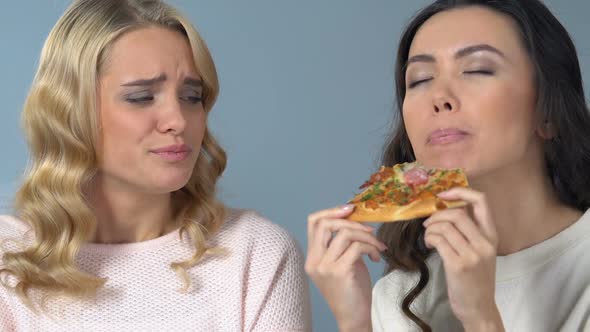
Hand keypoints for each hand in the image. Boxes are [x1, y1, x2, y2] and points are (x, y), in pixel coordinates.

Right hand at [305, 205, 386, 331]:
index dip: (331, 211)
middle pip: (326, 224)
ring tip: (377, 246)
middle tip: (369, 229)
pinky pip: (356, 247)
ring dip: (367, 236)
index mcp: (312, 257)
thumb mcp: (343, 262)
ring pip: (344, 234)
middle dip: (351, 221)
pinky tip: (376, 257)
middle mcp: (314, 261)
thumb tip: (355, 219)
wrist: (354, 318)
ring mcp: (325, 267)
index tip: (350, 209)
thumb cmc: (351, 290)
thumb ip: (342, 243)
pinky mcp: (339, 272)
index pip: (313, 222)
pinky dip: (370, 248)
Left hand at [423, 187, 503, 330]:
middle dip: (437, 214)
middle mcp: (485, 243)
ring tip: (428, 236)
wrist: (478, 307)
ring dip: (430, 228)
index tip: (443, 194)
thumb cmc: (475, 278)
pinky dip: (429, 238)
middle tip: (428, 223)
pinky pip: (439, 240)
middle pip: (457, 213)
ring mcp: (472, 254)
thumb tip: (446, 208)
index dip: (461, 191)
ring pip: (445, 226)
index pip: (482, 201)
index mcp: (492, 236)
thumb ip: (470, 231)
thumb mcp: (479, 251)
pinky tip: (429, 244)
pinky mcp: (458, 265)